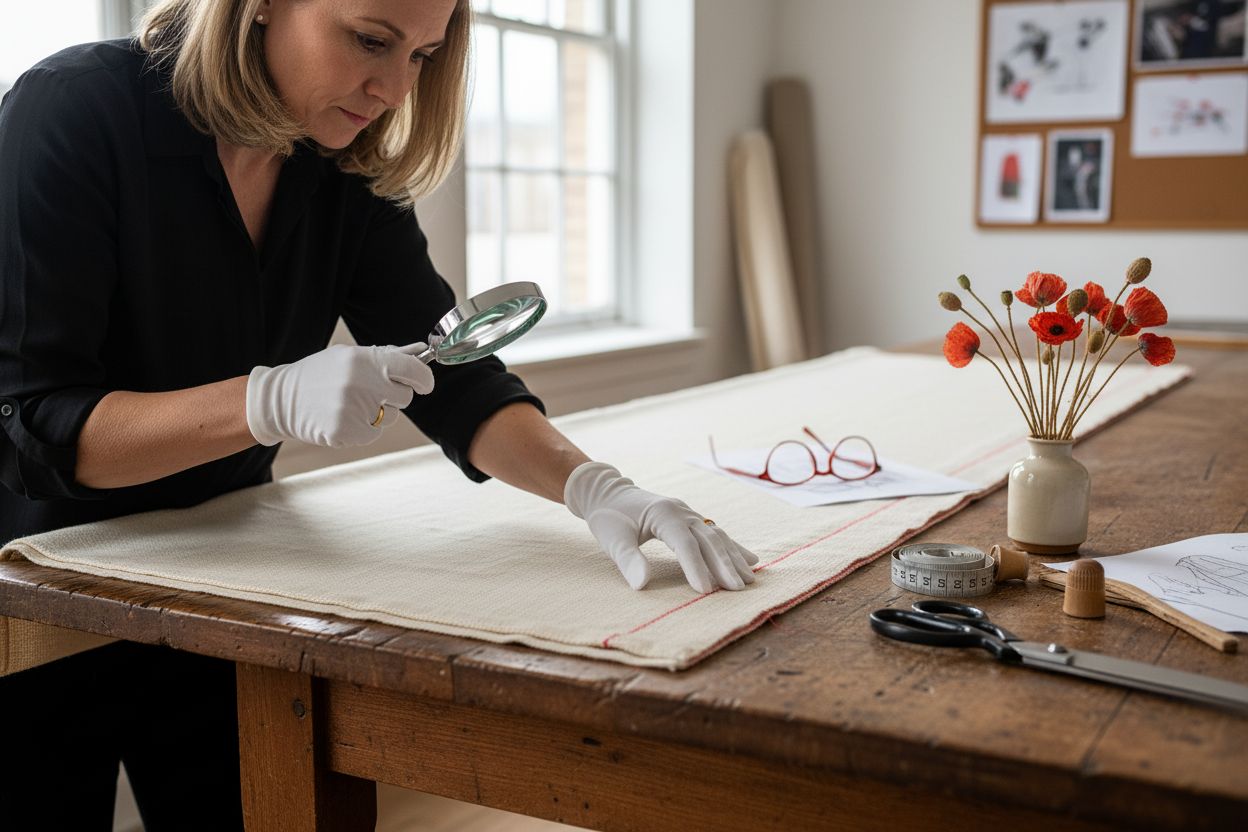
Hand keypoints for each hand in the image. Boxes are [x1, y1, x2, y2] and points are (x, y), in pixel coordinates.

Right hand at [246, 343, 433, 447]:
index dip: (424, 379)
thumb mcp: (349, 356)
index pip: (412, 369)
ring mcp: (353, 409)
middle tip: (372, 392)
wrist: (280, 399)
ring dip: (378, 413)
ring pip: (391, 417)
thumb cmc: (320, 374)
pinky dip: (363, 429)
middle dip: (394, 396)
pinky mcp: (345, 431)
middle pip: (404, 397)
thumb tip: (421, 351)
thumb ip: (386, 355)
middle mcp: (361, 383)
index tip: (424, 384)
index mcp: (364, 359)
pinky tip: (343, 418)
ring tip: (350, 404)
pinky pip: (374, 433)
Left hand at [564, 462, 758, 592]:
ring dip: (733, 558)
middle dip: (724, 565)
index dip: (696, 567)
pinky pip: (716, 534)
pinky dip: (733, 548)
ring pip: (717, 536)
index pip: (684, 544)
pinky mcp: (690, 519)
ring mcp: (689, 514)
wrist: (608, 493)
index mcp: (663, 514)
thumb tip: (642, 584)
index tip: (705, 591)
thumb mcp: (612, 539)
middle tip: (737, 590)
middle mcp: (681, 511)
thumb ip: (628, 560)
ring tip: (749, 580)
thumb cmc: (609, 517)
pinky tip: (750, 560)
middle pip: (708, 539)